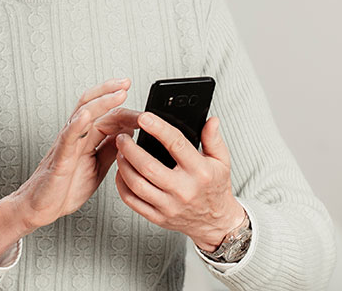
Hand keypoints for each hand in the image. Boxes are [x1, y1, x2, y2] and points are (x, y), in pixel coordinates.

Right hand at [0, 78, 135, 261]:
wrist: (40, 208)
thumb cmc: (64, 189)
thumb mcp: (98, 167)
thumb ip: (110, 149)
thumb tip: (128, 133)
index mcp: (86, 139)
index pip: (107, 116)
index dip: (125, 111)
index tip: (143, 110)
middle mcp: (76, 137)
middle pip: (91, 104)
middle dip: (109, 91)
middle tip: (126, 83)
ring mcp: (66, 145)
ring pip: (82, 115)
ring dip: (101, 102)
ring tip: (117, 93)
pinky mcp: (59, 159)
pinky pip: (67, 138)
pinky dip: (76, 124)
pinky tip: (86, 116)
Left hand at [114, 113, 244, 251]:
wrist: (215, 223)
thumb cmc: (216, 188)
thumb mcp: (221, 161)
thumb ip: (213, 139)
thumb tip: (211, 120)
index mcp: (200, 172)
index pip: (176, 144)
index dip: (158, 128)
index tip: (144, 117)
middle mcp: (183, 190)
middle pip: (148, 166)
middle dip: (130, 148)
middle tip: (122, 136)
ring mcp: (169, 206)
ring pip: (136, 184)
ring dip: (123, 165)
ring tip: (120, 152)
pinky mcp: (158, 217)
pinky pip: (132, 201)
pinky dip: (122, 185)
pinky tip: (122, 172)